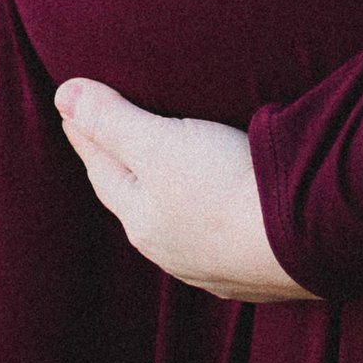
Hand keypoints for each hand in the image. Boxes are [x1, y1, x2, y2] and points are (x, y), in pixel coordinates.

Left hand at [54, 79, 315, 300]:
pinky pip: (215, 239)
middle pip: (134, 198)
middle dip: (118, 167)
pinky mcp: (252, 268)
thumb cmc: (224, 185)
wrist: (302, 238)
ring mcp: (212, 264)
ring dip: (162, 197)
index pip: (102, 168)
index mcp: (142, 219)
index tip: (72, 108)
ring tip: (161, 177)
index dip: (87, 134)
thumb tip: (61, 94)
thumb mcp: (158, 144)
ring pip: (174, 222)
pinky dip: (204, 220)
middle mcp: (171, 249)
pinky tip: (215, 219)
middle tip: (104, 138)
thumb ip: (111, 120)